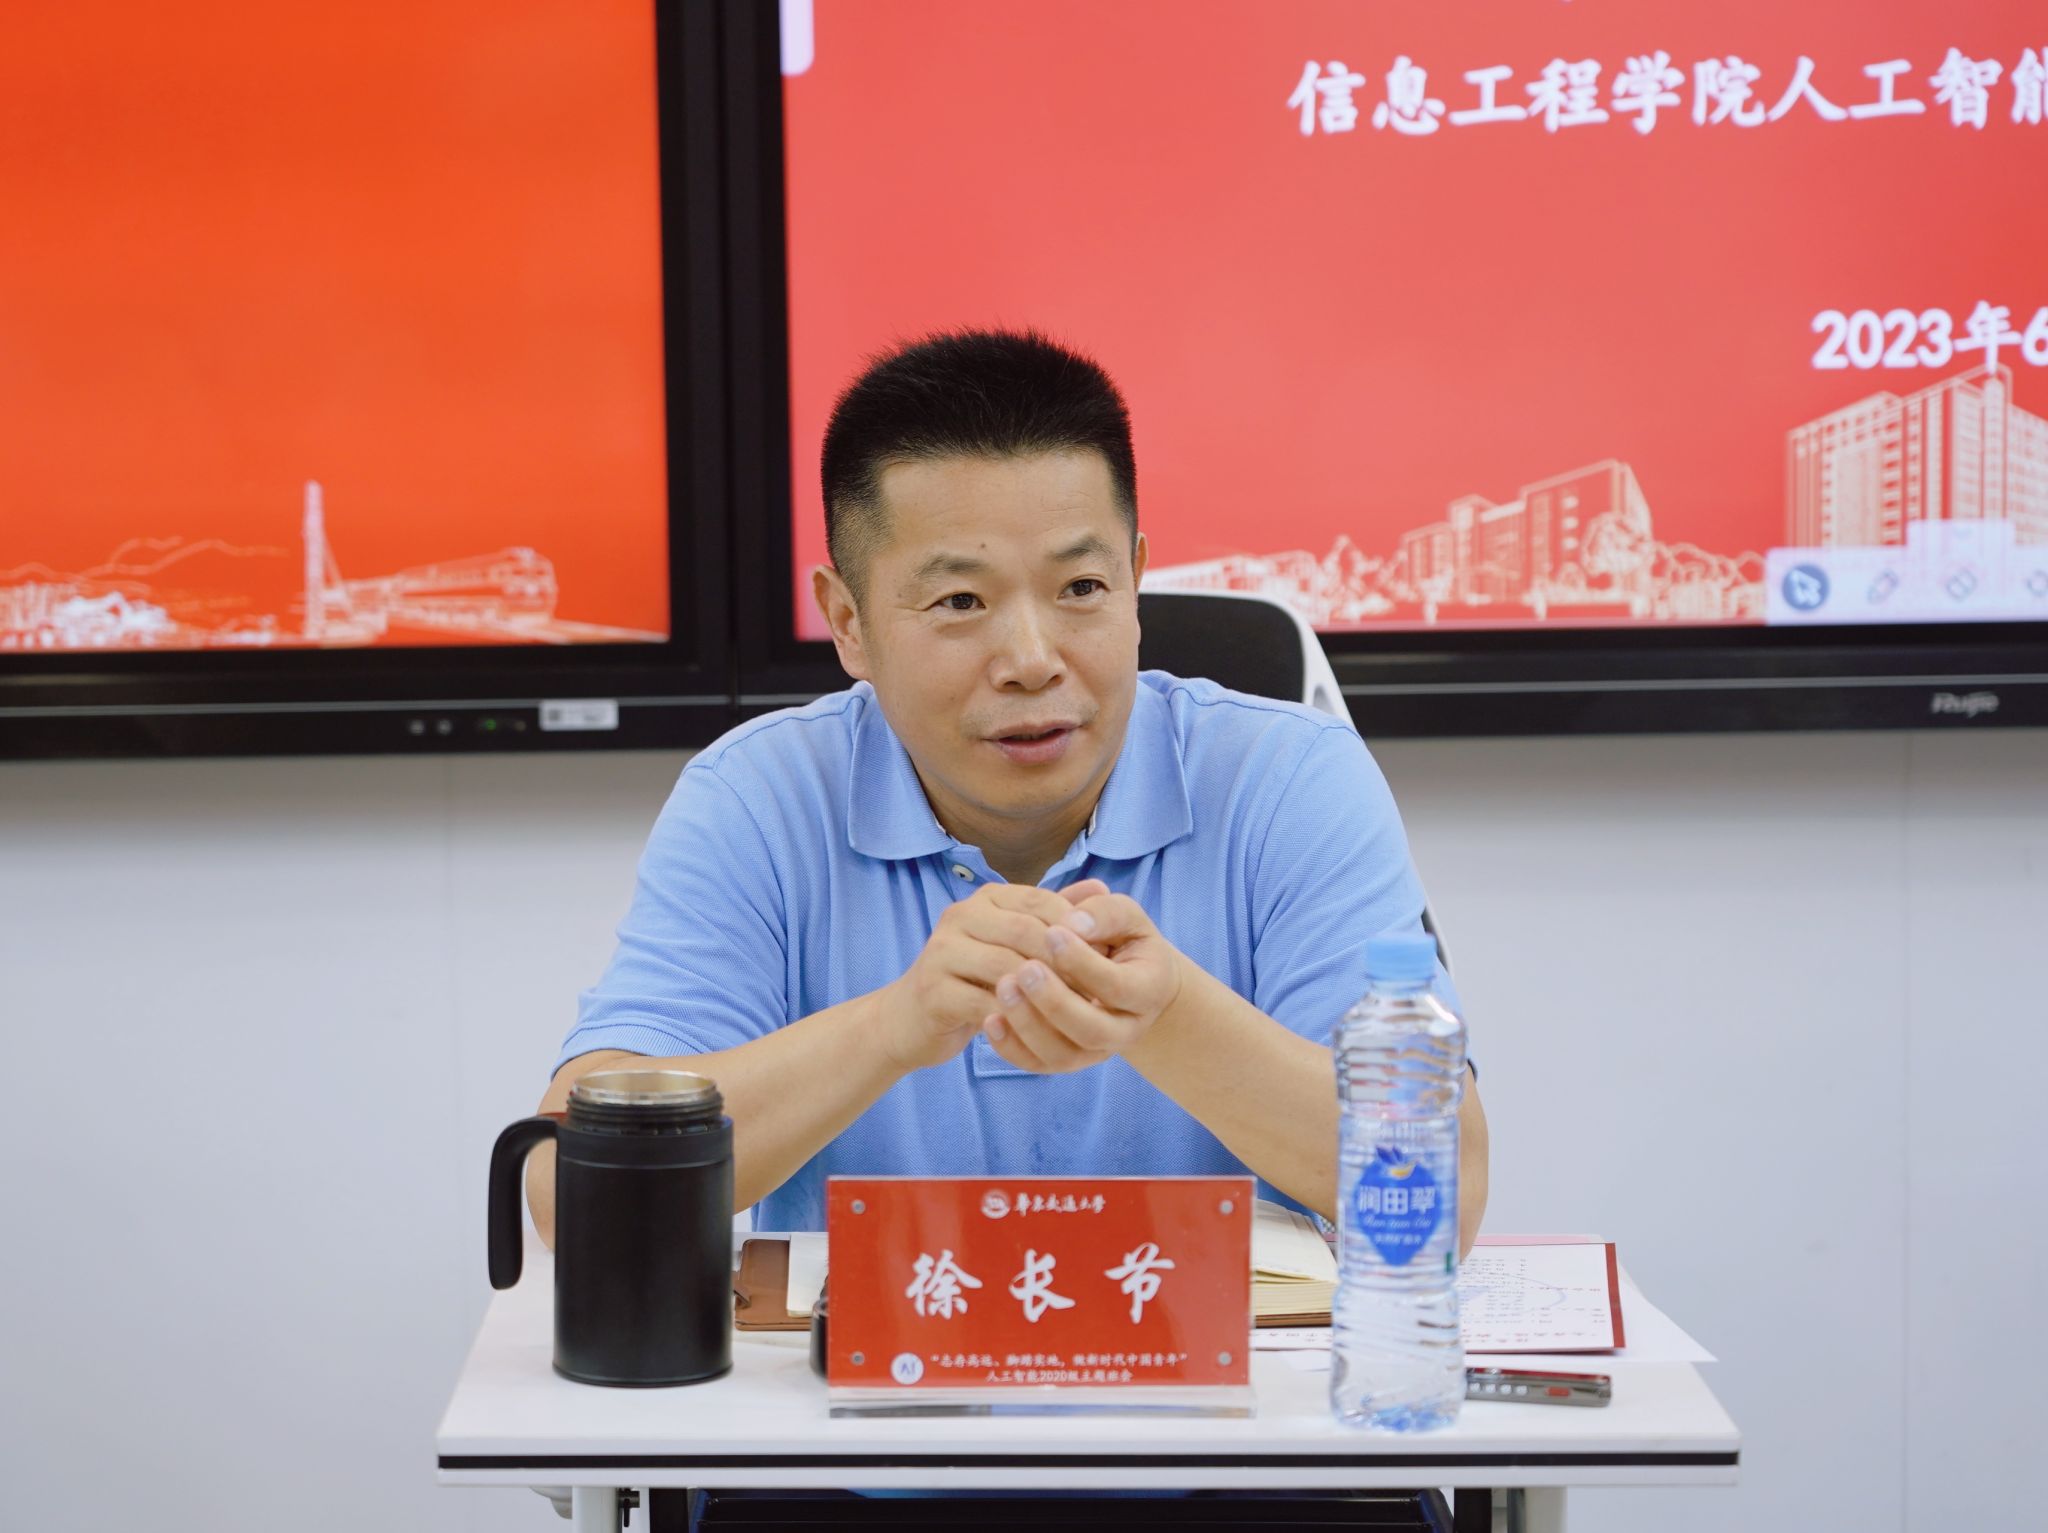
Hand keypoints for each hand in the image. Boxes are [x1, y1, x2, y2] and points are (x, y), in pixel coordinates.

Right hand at [874, 883, 1094, 1072]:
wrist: (911, 1019)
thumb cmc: (974, 979)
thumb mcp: (1014, 943)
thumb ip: (1054, 916)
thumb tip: (1100, 888)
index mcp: (986, 898)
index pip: (1041, 901)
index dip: (1077, 927)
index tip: (1107, 957)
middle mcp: (961, 916)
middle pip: (1026, 932)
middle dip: (1065, 960)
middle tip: (1099, 988)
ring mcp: (943, 952)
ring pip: (1008, 967)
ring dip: (1047, 991)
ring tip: (1077, 1011)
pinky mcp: (934, 991)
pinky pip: (987, 1003)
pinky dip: (1019, 1018)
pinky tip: (1043, 1031)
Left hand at [980, 879, 1186, 1073]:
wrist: (1130, 977)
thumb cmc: (1124, 940)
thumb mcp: (1127, 918)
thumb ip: (1104, 914)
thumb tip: (1071, 922)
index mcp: (1147, 991)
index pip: (1116, 986)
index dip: (1082, 961)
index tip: (1051, 931)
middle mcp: (1126, 1030)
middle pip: (1091, 1030)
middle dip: (1054, 1001)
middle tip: (1025, 968)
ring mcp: (1096, 1051)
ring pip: (1062, 1054)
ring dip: (1028, 1025)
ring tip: (1002, 986)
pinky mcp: (1069, 1060)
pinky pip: (1039, 1064)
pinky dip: (1012, 1047)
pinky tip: (990, 1019)